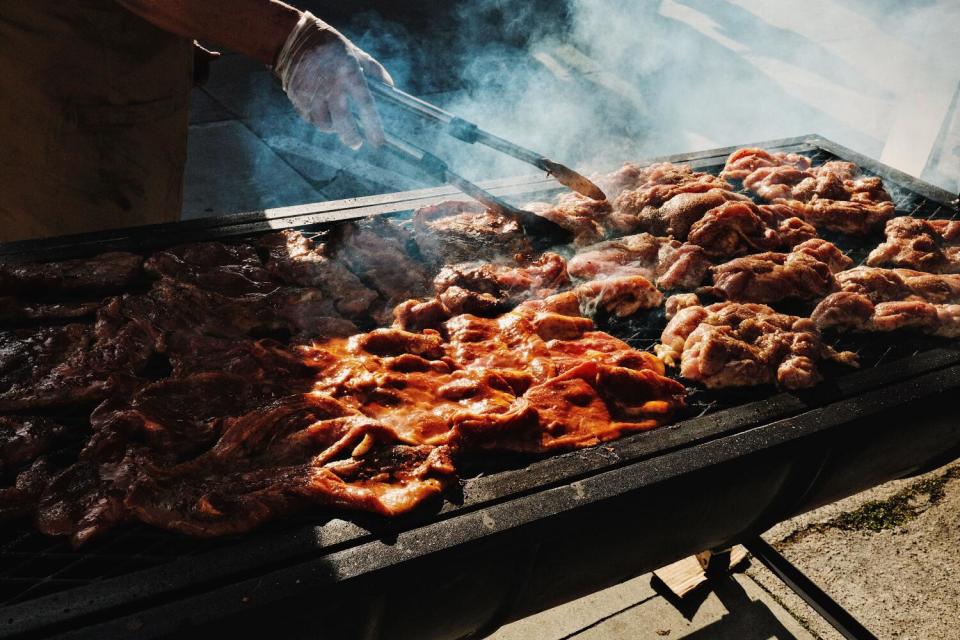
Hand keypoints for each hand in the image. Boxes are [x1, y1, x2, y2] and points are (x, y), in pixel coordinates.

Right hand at [274, 12, 392, 149]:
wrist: (293, 37)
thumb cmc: (331, 45)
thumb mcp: (355, 52)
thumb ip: (374, 69)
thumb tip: (391, 87)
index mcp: (349, 73)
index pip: (365, 105)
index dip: (373, 126)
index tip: (379, 142)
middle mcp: (330, 84)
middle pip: (343, 121)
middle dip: (351, 137)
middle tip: (356, 144)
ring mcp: (312, 91)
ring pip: (323, 123)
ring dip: (333, 130)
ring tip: (339, 128)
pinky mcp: (297, 96)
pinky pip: (309, 118)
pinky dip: (318, 121)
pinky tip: (324, 119)